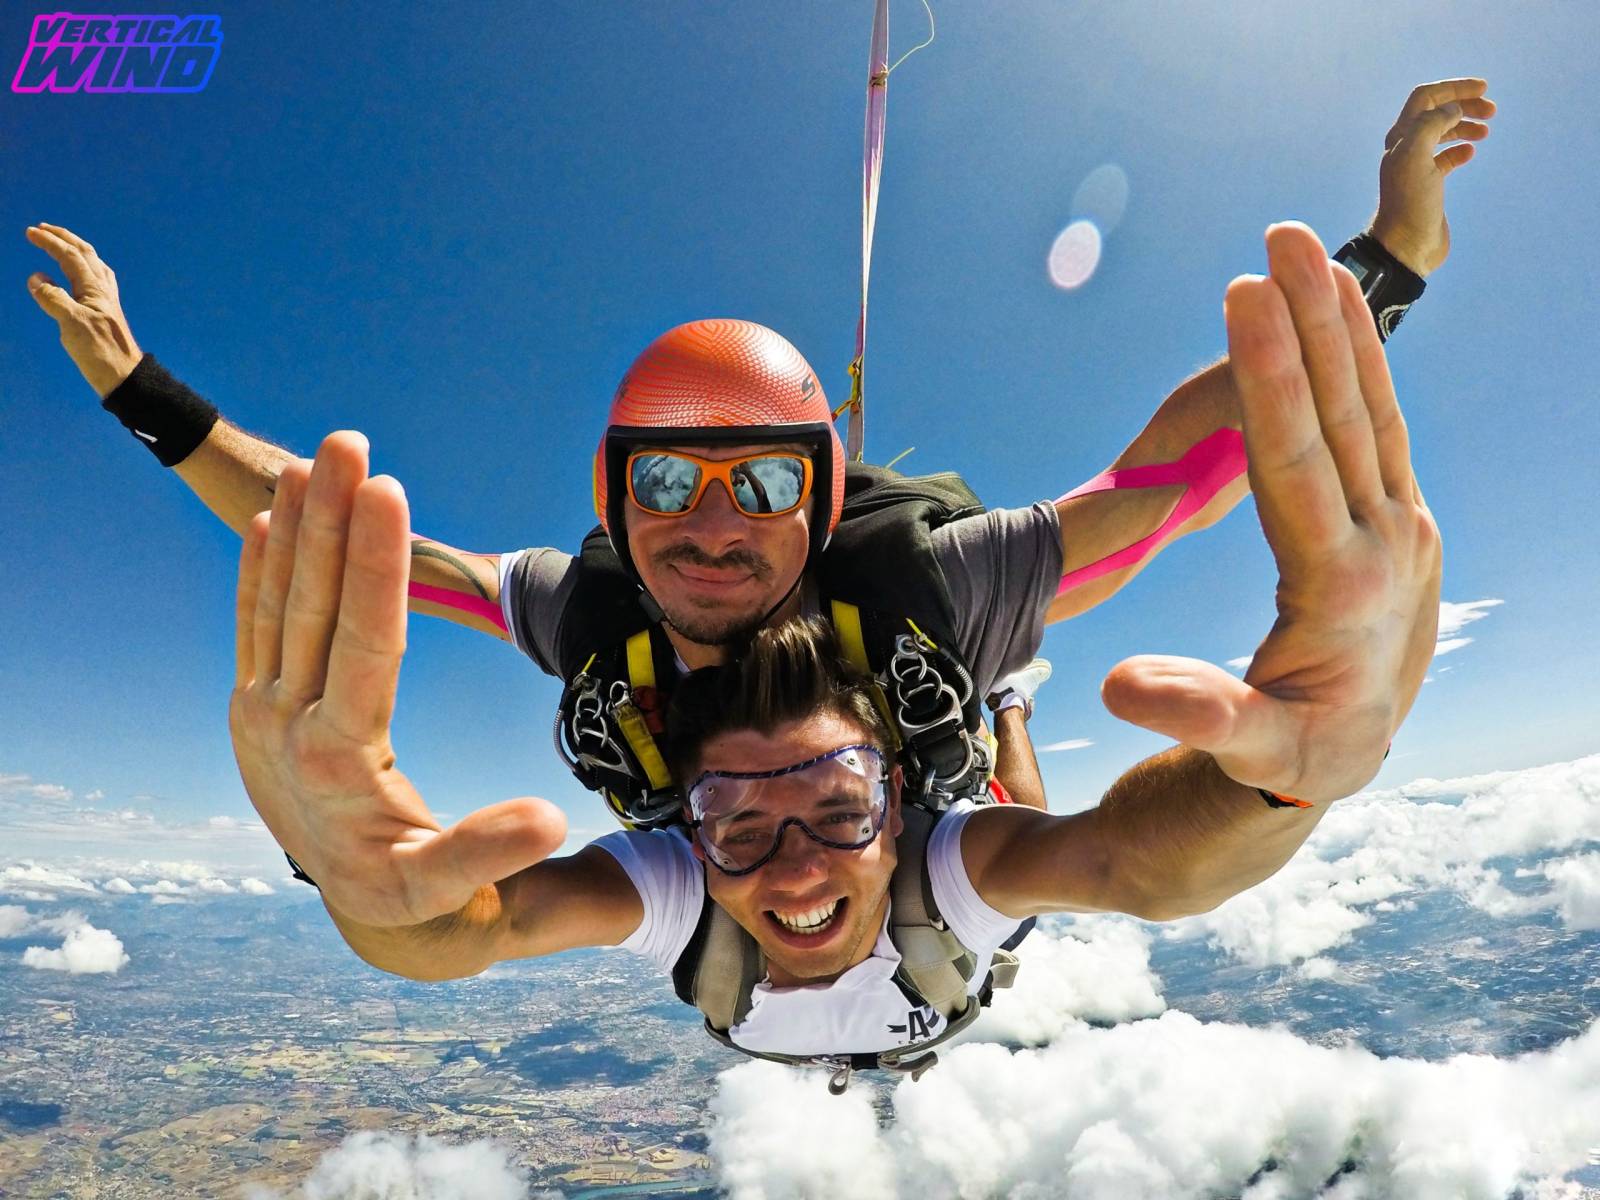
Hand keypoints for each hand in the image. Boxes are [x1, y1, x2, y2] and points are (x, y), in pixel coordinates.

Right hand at [25, 223, 144, 397]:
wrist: (124, 376)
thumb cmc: (99, 351)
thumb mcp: (71, 323)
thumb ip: (53, 298)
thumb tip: (36, 278)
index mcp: (94, 288)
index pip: (70, 256)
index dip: (51, 242)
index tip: (31, 232)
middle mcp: (104, 290)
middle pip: (86, 254)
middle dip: (64, 238)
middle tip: (43, 228)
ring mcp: (107, 301)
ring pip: (94, 265)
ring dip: (77, 250)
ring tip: (62, 243)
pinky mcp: (107, 312)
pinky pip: (98, 280)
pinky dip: (86, 268)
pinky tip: (84, 275)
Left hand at [230, 430, 567, 927]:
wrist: (357, 911)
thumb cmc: (422, 894)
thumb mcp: (455, 889)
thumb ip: (492, 852)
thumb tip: (549, 817)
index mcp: (344, 765)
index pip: (365, 646)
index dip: (377, 568)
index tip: (388, 492)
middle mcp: (289, 732)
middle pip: (312, 609)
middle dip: (333, 521)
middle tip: (350, 444)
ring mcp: (263, 719)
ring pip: (277, 606)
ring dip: (296, 529)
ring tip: (311, 461)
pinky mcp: (255, 712)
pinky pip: (255, 627)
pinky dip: (259, 571)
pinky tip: (270, 518)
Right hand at [1100, 222, 1441, 804]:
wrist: (1356, 754)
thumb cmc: (1286, 753)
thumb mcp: (1247, 752)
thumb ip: (1198, 717)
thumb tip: (1122, 684)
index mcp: (1344, 592)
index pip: (1298, 468)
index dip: (1271, 379)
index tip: (1246, 298)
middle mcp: (1388, 546)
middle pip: (1343, 418)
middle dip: (1309, 322)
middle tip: (1281, 238)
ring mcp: (1402, 526)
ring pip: (1370, 410)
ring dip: (1339, 328)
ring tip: (1308, 252)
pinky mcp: (1398, 518)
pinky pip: (1377, 427)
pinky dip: (1356, 366)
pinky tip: (1336, 316)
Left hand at [1369, 78, 1496, 275]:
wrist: (1406, 245)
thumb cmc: (1410, 202)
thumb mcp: (1416, 157)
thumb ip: (1431, 125)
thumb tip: (1452, 108)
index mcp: (1401, 137)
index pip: (1426, 98)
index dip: (1453, 88)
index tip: (1483, 89)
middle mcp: (1406, 148)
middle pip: (1437, 112)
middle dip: (1464, 105)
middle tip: (1491, 111)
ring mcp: (1417, 166)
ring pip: (1443, 133)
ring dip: (1465, 126)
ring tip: (1486, 131)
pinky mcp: (1428, 184)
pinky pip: (1445, 158)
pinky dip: (1460, 150)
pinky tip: (1471, 153)